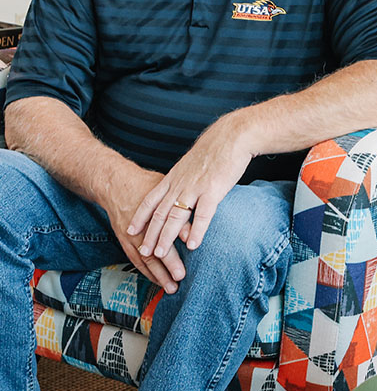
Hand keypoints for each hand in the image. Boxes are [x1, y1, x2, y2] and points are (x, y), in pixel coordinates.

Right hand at [103, 167, 186, 292]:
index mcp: (154, 212)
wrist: (117, 184)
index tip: (186, 264)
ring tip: (170, 287)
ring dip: (157, 275)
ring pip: (144, 258)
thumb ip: (180, 210)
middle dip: (168, 266)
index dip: (175, 250)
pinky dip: (146, 271)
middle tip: (180, 280)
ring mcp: (131, 234)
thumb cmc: (148, 185)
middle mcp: (142, 226)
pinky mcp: (125, 239)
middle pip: (154, 250)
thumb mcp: (166, 190)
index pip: (166, 233)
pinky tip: (156, 280)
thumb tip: (190, 234)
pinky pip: (134, 259)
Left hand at [127, 116, 253, 261]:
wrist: (231, 136)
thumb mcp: (192, 162)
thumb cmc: (216, 148)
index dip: (140, 216)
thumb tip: (182, 186)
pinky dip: (197, 231)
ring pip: (176, 217)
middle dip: (149, 234)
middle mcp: (180, 184)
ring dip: (166, 237)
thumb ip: (185, 177)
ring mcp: (195, 188)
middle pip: (160, 213)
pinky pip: (202, 215)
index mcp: (174, 177)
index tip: (131, 230)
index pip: (150, 200)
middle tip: (143, 251)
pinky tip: (193, 245)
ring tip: (161, 254)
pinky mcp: (213, 190)